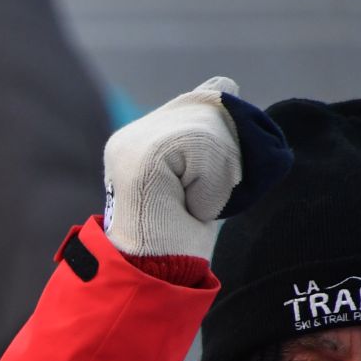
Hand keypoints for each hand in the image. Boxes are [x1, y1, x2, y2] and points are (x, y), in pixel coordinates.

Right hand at [101, 76, 290, 258]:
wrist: (156, 275)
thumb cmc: (182, 236)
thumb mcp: (205, 174)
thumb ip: (210, 131)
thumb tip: (226, 84)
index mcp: (143, 136)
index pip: (209, 96)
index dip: (226, 135)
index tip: (202, 183)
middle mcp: (133, 133)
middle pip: (217, 105)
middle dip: (225, 158)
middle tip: (196, 199)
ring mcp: (133, 141)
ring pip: (213, 129)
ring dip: (219, 178)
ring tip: (189, 205)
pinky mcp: (142, 155)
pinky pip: (206, 149)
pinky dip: (211, 186)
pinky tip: (186, 208)